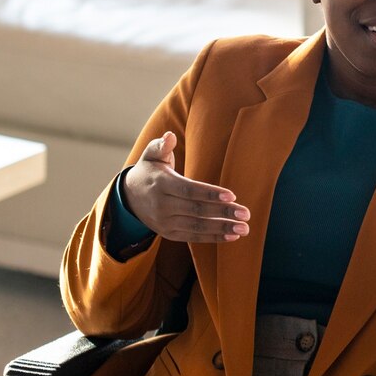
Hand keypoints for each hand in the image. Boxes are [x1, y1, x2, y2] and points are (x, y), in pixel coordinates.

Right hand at [121, 132, 249, 242]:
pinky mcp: (169, 234)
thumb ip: (161, 145)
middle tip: (245, 213)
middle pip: (197, 210)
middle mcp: (162, 206)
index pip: (189, 190)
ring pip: (197, 227)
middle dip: (223, 213)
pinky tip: (232, 237)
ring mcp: (165, 222)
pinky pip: (193, 237)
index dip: (210, 193)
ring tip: (244, 228)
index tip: (232, 195)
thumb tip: (169, 136)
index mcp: (161, 184)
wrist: (129, 197)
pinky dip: (213, 238)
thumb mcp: (151, 155)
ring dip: (222, 229)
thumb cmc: (149, 171)